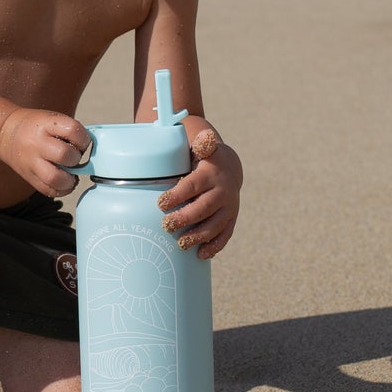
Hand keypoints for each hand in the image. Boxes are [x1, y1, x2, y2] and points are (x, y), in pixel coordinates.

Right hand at [0, 108, 89, 197]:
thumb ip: (70, 132)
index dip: (84, 138)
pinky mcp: (29, 177)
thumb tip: (90, 151)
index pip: (73, 130)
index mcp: (45, 124)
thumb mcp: (51, 119)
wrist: (6, 133)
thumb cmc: (35, 126)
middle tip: (74, 158)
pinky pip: (49, 191)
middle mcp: (37, 143)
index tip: (81, 142)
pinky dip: (61, 190)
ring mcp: (31, 162)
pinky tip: (64, 182)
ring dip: (69, 179)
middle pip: (64, 155)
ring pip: (55, 178)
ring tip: (70, 174)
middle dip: (76, 158)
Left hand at [157, 126, 241, 258]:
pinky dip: (214, 246)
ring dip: (198, 236)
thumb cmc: (204, 159)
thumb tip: (206, 136)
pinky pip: (225, 235)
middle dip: (185, 218)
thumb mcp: (202, 148)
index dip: (177, 195)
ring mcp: (229, 207)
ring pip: (215, 225)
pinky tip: (201, 255)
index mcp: (210, 174)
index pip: (193, 186)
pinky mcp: (231, 219)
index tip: (160, 203)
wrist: (229, 167)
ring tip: (181, 244)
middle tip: (166, 226)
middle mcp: (223, 192)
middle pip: (204, 208)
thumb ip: (201, 143)